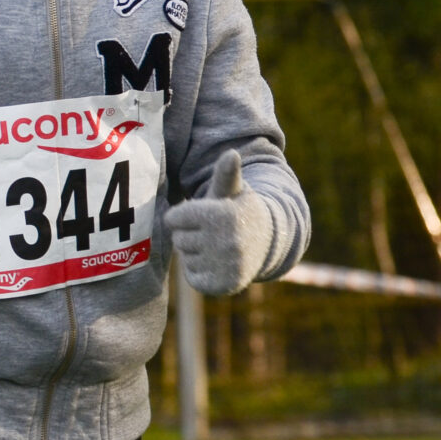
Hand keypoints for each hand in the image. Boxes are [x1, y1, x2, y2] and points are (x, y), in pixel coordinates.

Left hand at [165, 151, 275, 295]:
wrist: (268, 242)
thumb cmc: (239, 211)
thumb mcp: (232, 192)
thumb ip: (226, 174)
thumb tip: (231, 154)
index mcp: (223, 215)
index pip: (172, 218)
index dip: (183, 216)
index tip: (203, 214)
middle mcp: (227, 242)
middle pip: (178, 238)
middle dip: (190, 234)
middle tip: (214, 232)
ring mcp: (227, 266)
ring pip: (185, 258)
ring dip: (196, 253)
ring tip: (219, 246)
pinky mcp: (224, 286)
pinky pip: (192, 278)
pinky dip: (200, 272)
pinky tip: (219, 263)